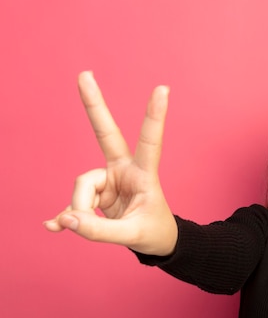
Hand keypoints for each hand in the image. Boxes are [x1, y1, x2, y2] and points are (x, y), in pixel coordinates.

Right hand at [44, 71, 177, 255]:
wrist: (155, 243)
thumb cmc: (154, 233)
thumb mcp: (133, 236)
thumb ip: (99, 230)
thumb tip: (65, 220)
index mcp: (145, 174)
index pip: (151, 141)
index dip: (154, 116)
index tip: (163, 88)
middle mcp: (125, 170)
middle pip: (106, 134)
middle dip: (94, 105)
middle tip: (84, 74)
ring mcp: (108, 180)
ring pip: (82, 185)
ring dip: (80, 209)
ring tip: (85, 227)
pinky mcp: (96, 194)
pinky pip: (74, 203)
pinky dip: (67, 217)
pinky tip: (55, 226)